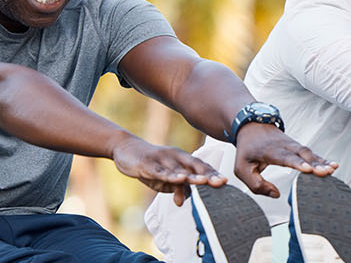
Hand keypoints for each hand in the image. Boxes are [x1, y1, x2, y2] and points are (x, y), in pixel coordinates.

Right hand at [109, 137, 225, 205]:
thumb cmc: (150, 164)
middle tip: (221, 182)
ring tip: (203, 182)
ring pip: (178, 169)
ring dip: (191, 176)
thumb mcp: (163, 178)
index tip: (225, 182)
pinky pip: (159, 170)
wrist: (125, 148)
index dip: (212, 173)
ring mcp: (161, 159)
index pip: (200, 166)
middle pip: (194, 166)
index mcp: (182, 159)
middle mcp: (175, 157)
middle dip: (208, 174)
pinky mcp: (147, 164)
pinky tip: (177, 179)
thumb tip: (182, 202)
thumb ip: (174, 188)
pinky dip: (169, 175)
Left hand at [233, 124, 337, 198]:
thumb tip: (276, 194)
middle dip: (315, 163)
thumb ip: (256, 185)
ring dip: (322, 161)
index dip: (297, 163)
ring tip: (333, 169)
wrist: (252, 126)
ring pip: (309, 152)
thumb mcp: (241, 168)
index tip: (308, 169)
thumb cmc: (247, 150)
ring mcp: (293, 145)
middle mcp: (284, 146)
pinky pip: (312, 153)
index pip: (284, 157)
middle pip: (302, 154)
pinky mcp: (298, 148)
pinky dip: (323, 159)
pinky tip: (333, 165)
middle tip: (326, 172)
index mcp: (269, 151)